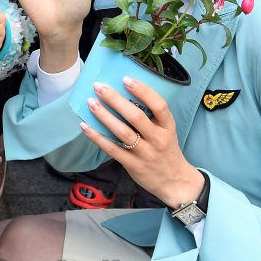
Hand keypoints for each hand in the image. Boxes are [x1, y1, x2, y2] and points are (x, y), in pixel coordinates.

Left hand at [82, 77, 204, 208]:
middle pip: (135, 117)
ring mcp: (144, 153)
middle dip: (115, 100)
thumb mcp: (167, 130)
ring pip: (122, 132)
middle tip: (99, 87)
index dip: (143, 91)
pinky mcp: (132, 165)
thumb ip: (152, 114)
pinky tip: (85, 126)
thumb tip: (128, 87)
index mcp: (167, 126)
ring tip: (91, 102)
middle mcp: (157, 139)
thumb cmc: (166, 149)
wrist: (174, 182)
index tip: (126, 78)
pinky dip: (97, 137)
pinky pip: (112, 149)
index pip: (159, 105)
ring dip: (104, 116)